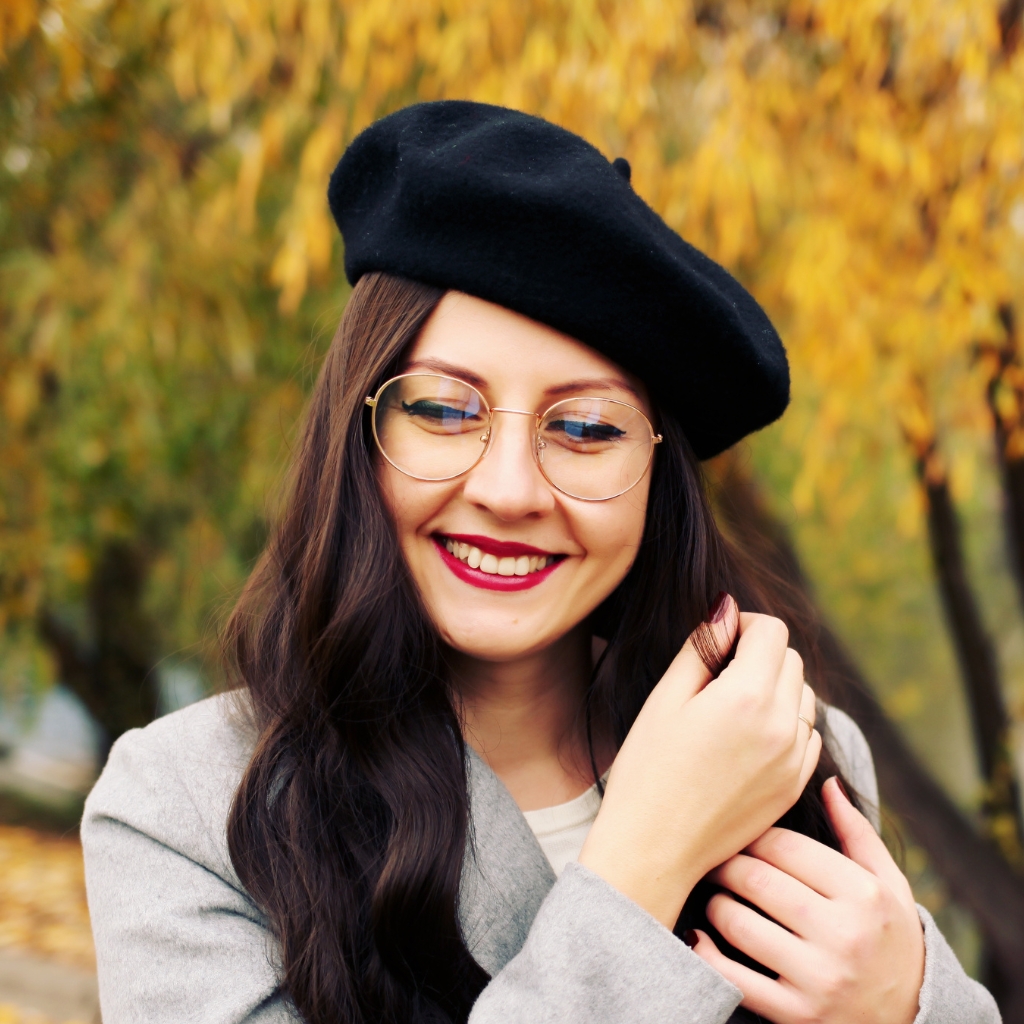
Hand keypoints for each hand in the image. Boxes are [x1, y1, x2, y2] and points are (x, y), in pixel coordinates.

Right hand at [579, 596, 821, 927]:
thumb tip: (726, 610)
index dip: (743, 624)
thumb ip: (702, 647)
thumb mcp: (666, 698)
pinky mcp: (794, 785)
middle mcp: (782, 726)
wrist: (654, 847)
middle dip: (759, 653)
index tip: (718, 639)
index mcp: (747, 697)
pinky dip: (787, 722)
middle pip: (791, 659)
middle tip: (717, 673)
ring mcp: (794, 760)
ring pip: (804, 695)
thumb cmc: (648, 769)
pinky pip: (807, 734)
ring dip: (776, 686)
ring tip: (732, 706)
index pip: (772, 631)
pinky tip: (748, 736)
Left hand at [690, 777, 924, 1023]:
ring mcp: (820, 979)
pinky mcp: (798, 1015)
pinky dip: (707, 954)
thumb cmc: (892, 939)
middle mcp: (844, 936)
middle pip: (756, 880)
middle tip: (713, 858)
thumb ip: (856, 833)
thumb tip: (828, 782)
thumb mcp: (890, 885)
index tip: (739, 835)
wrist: (913, 1020)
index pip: (785, 847)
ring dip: (715, 903)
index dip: (753, 834)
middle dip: (725, 863)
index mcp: (864, 895)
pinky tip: (701, 937)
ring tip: (715, 895)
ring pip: (738, 923)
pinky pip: (734, 979)